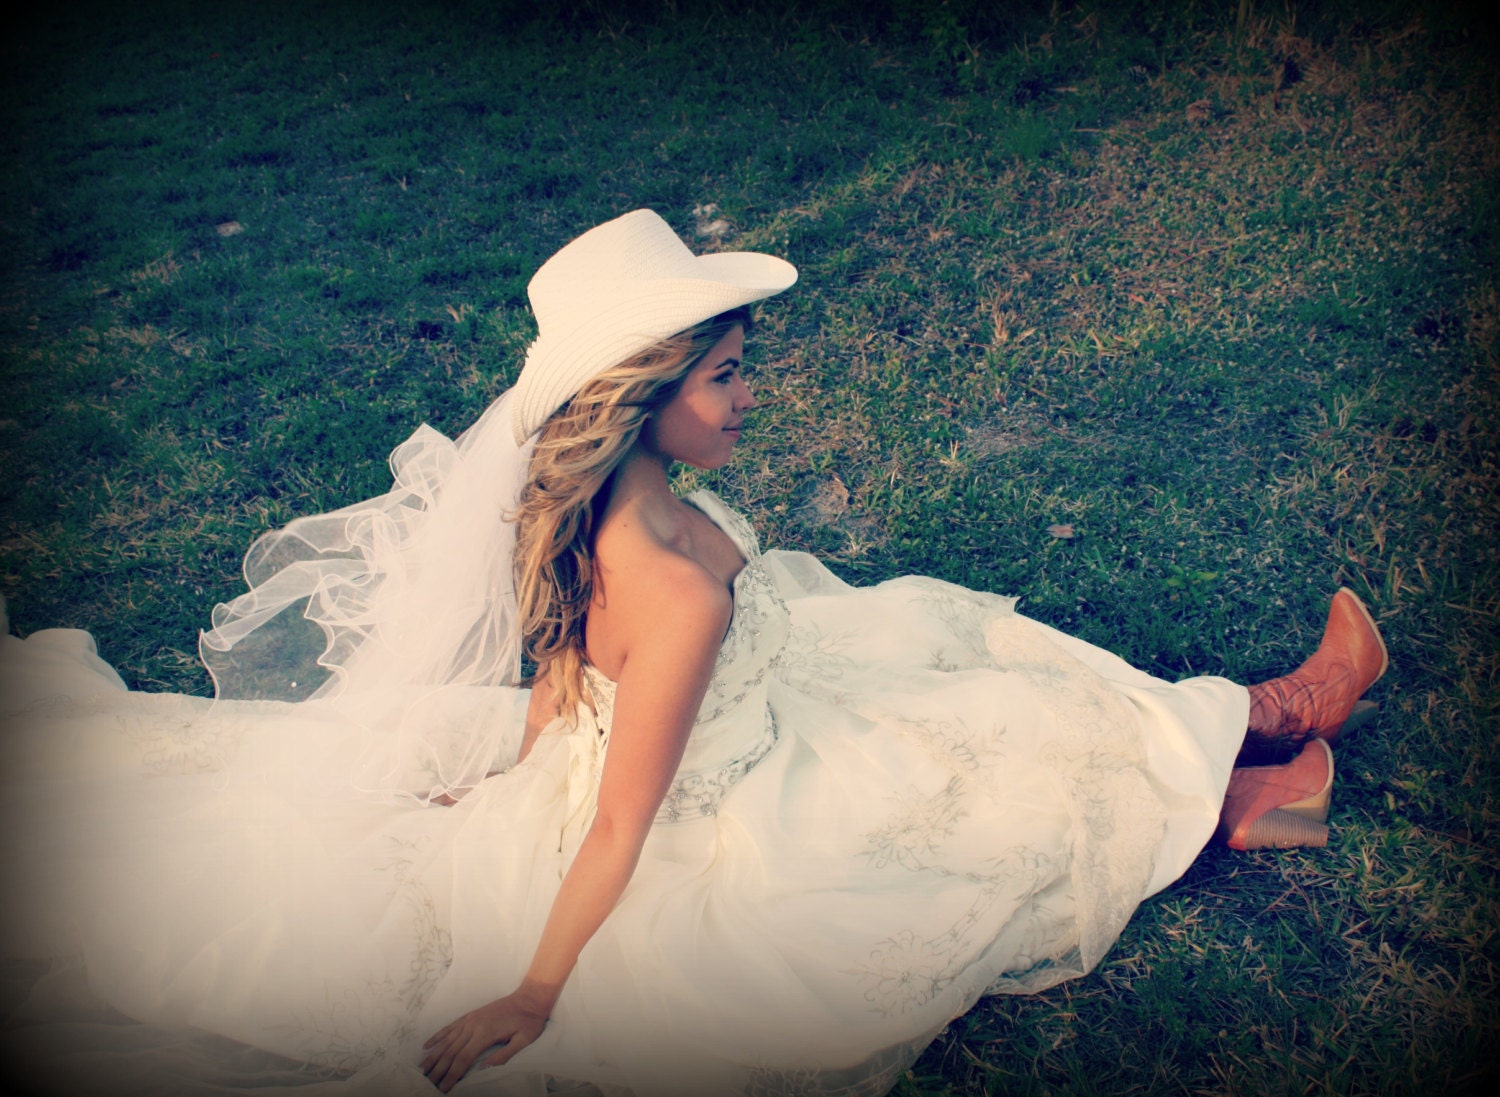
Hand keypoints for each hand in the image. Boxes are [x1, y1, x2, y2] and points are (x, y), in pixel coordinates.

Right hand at [420, 988, 549, 1092]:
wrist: (529, 998)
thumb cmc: (529, 1021)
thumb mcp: (523, 1040)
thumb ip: (504, 1056)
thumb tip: (484, 1069)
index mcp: (485, 1033)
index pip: (463, 1059)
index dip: (452, 1075)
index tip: (443, 1088)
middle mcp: (473, 1026)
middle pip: (451, 1052)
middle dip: (438, 1070)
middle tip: (428, 1084)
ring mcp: (470, 1020)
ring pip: (447, 1041)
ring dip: (433, 1056)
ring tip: (422, 1069)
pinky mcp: (470, 1016)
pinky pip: (449, 1027)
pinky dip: (437, 1037)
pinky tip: (427, 1045)